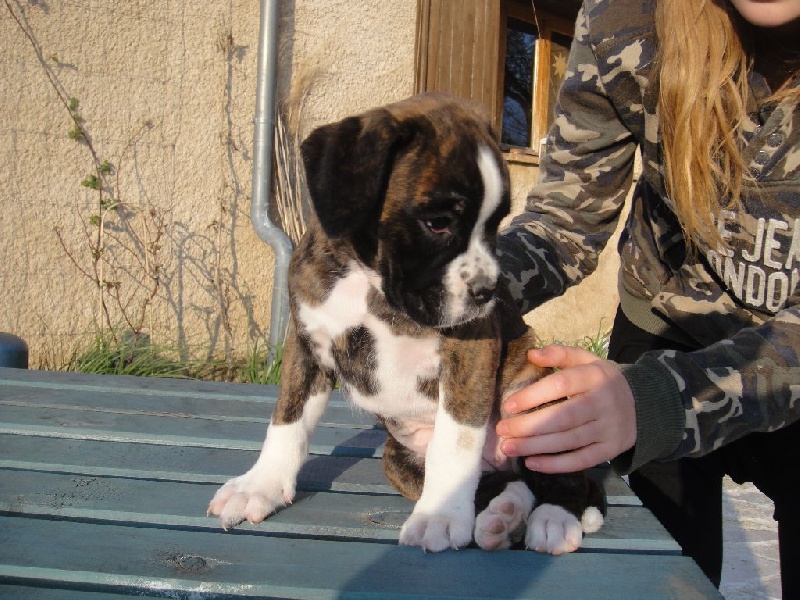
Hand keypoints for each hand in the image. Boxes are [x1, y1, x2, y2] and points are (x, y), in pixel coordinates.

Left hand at [497, 344, 635, 472]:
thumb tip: (531, 354)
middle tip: (502, 430)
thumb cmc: (601, 381)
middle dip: (529, 426)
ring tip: (508, 447)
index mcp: (595, 376)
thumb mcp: (586, 360)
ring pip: (569, 441)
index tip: (508, 405)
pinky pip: (581, 460)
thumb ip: (559, 354)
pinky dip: (555, 465)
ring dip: (535, 447)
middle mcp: (603, 403)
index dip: (533, 395)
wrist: (642, 405)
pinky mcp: (610, 450)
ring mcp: (608, 429)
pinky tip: (532, 463)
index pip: (561, 385)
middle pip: (563, 417)